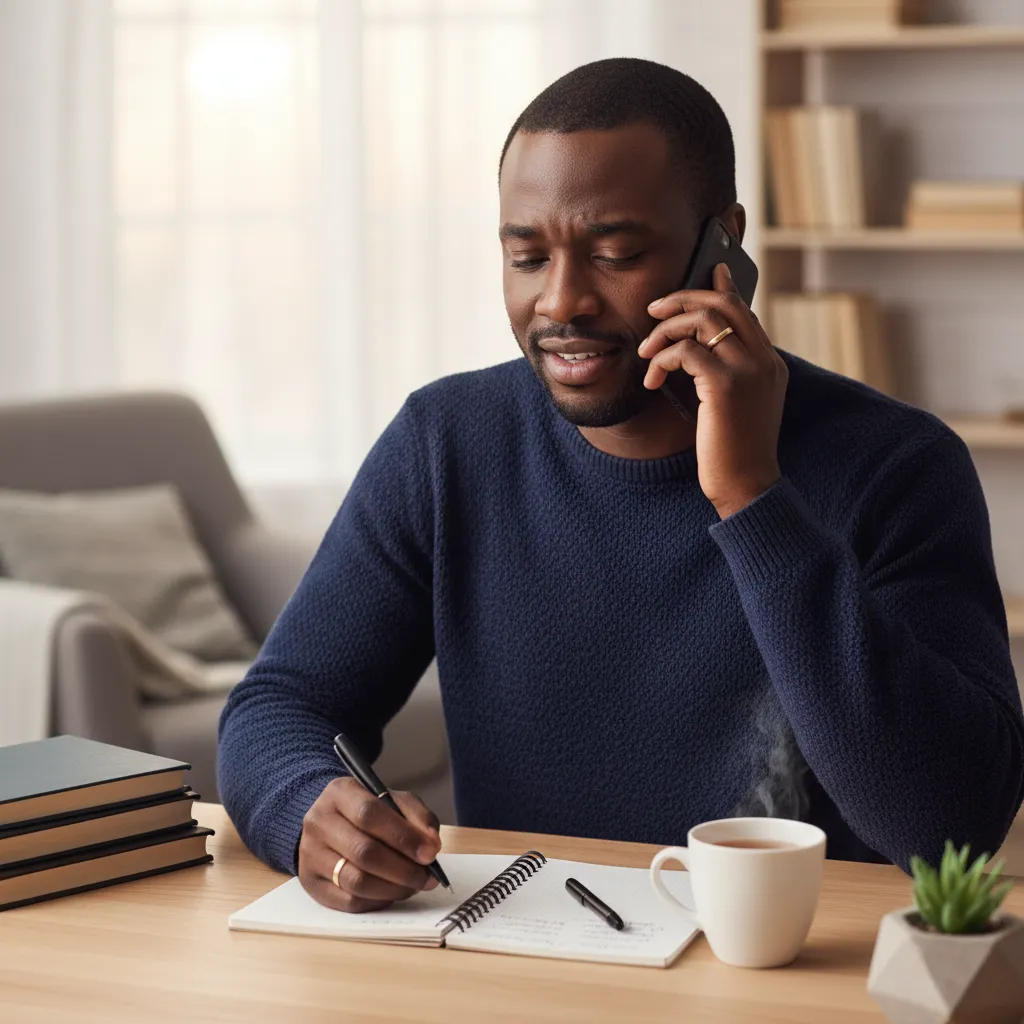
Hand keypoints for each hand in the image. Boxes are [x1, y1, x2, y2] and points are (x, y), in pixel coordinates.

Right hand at [298, 776, 441, 911]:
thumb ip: (416, 816)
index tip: (430, 853)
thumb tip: (431, 845)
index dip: (403, 837)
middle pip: (363, 851)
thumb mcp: (392, 801)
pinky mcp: (311, 884)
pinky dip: (377, 901)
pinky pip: (348, 901)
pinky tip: (392, 893)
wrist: (328, 822)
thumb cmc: (367, 811)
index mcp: (340, 792)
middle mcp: (319, 822)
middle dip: (403, 869)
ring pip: (356, 881)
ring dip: (393, 888)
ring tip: (413, 886)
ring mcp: (311, 854)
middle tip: (427, 877)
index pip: (369, 814)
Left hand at [638, 263, 787, 518]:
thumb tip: (695, 352)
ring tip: (647, 353)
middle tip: (653, 310)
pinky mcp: (726, 385)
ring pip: (702, 320)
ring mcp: (749, 369)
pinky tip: (653, 379)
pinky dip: (662, 359)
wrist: (746, 486)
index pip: (744, 311)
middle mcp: (764, 359)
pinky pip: (686, 350)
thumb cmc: (733, 452)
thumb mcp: (734, 406)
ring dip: (665, 331)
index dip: (721, 288)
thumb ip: (725, 374)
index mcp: (769, 363)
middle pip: (722, 304)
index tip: (707, 271)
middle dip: (682, 299)